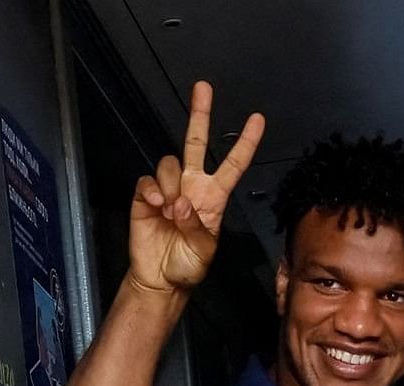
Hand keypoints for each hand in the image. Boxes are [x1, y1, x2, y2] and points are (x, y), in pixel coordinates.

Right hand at [125, 81, 262, 298]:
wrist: (160, 279)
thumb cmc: (187, 266)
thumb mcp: (203, 251)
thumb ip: (197, 226)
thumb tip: (180, 203)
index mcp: (214, 197)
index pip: (233, 164)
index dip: (245, 143)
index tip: (257, 120)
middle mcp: (191, 186)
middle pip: (195, 142)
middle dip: (200, 114)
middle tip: (203, 87)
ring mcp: (168, 189)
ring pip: (170, 162)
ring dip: (171, 183)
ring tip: (171, 210)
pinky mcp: (146, 196)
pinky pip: (149, 180)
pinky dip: (153, 190)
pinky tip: (157, 206)